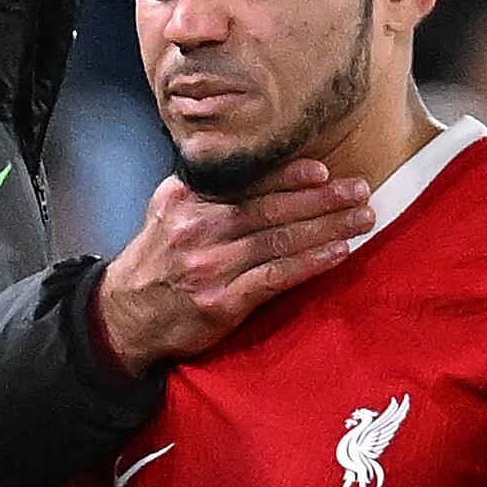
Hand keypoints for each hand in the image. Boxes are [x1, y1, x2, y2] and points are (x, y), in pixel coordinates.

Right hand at [94, 160, 374, 370]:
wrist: (123, 317)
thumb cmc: (155, 263)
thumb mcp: (168, 213)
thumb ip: (205, 191)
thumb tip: (256, 168)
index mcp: (187, 199)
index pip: (248, 181)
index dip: (290, 174)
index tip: (323, 170)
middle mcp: (199, 227)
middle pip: (271, 208)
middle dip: (322, 198)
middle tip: (360, 189)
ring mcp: (211, 265)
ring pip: (279, 240)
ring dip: (327, 227)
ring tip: (362, 218)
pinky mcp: (221, 301)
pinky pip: (276, 277)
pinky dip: (310, 262)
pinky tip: (338, 253)